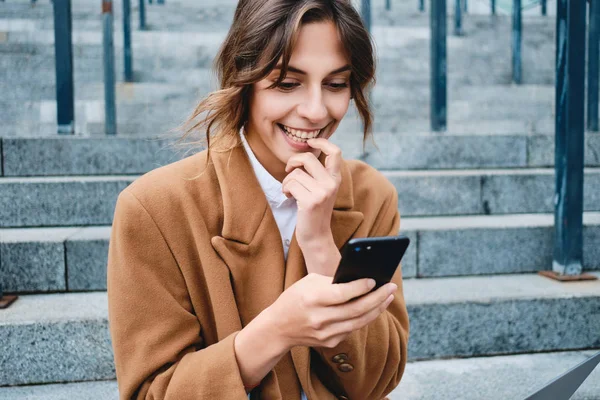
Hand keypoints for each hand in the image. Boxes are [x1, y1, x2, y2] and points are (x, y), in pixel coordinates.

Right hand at [265, 274, 396, 349]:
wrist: (279, 327)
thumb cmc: (296, 298)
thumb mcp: (308, 282)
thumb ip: (332, 281)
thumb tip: (360, 279)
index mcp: (312, 299)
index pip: (342, 294)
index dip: (360, 287)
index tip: (374, 280)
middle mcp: (319, 318)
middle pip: (356, 309)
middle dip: (377, 298)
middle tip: (390, 287)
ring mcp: (325, 333)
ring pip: (359, 322)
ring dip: (377, 309)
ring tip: (388, 297)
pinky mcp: (330, 342)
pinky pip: (353, 328)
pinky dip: (365, 317)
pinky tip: (374, 307)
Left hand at [282, 139, 342, 273]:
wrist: (316, 236)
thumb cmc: (314, 211)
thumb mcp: (322, 189)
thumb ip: (318, 172)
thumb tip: (305, 152)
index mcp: (336, 178)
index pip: (335, 152)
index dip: (321, 141)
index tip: (310, 142)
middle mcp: (332, 183)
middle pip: (308, 157)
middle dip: (293, 161)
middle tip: (289, 170)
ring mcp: (322, 192)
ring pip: (295, 173)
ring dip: (287, 181)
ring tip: (290, 191)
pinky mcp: (310, 201)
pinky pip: (290, 185)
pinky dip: (285, 190)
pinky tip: (289, 198)